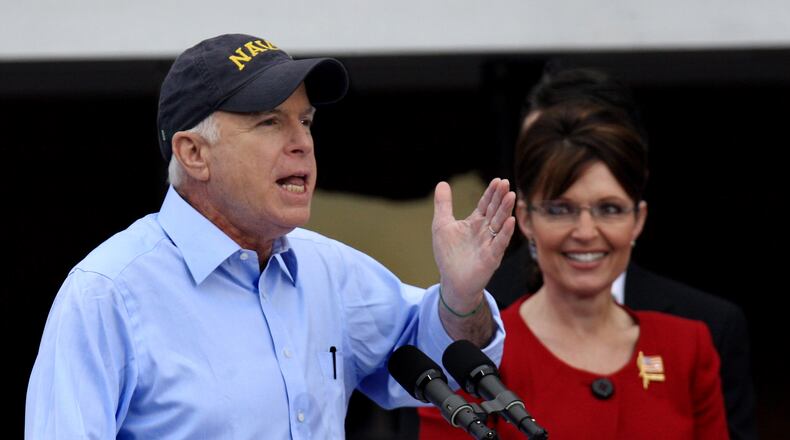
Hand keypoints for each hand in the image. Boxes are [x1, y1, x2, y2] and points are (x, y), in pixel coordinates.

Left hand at [432, 178, 515, 309]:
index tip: (497, 180)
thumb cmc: (448, 254)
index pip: (486, 204)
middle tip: (505, 183)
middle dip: (500, 197)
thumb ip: (443, 205)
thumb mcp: (442, 225)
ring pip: (500, 224)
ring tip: (511, 195)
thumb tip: (442, 183)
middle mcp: (485, 231)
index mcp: (475, 222)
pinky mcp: (491, 257)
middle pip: (495, 211)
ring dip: (505, 210)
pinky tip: (510, 221)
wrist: (452, 281)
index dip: (491, 193)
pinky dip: (505, 232)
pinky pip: (499, 243)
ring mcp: (490, 243)